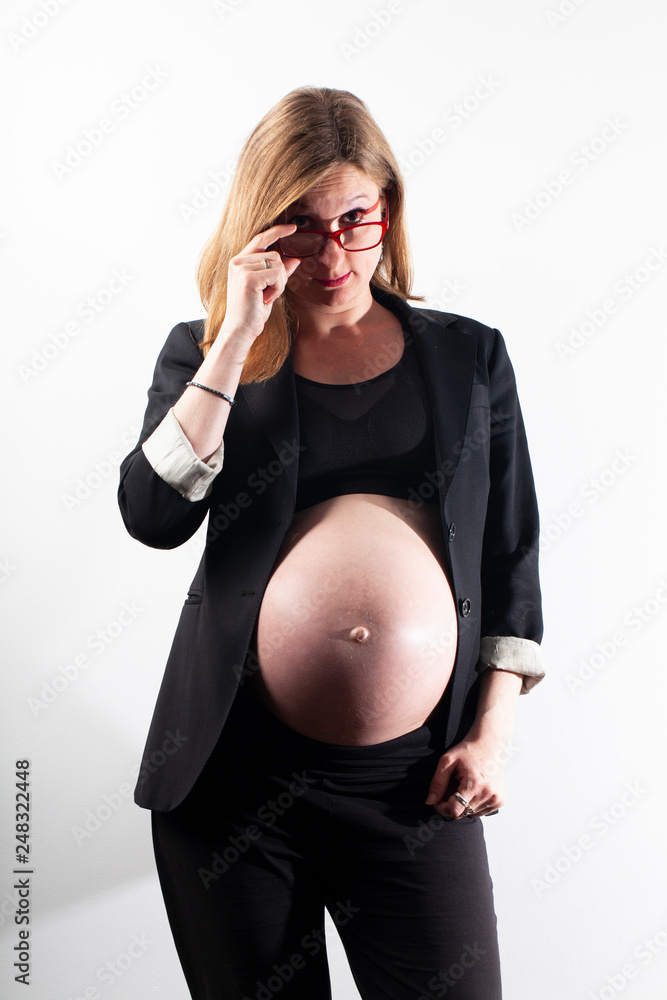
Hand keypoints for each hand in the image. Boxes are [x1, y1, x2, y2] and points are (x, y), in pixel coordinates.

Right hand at [217, 223, 301, 352]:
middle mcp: (238, 261)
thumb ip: (279, 273)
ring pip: (277, 264)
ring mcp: (241, 268)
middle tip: (269, 294)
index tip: (293, 227)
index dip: (278, 231)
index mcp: (239, 262)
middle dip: (280, 276)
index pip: (261, 238)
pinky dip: (277, 289)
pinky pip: (277, 274)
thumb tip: (295, 259)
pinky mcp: (248, 277)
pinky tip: (266, 299)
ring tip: (265, 297)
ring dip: (278, 284)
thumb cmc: (253, 312)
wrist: (240, 330)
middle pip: (275, 255)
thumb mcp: (268, 289)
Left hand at [424, 735, 505, 818]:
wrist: (490, 743)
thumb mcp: (447, 761)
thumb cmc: (468, 750)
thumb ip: (437, 782)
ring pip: (471, 814)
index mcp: (474, 784)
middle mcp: (488, 794)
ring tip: (465, 785)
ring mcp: (496, 799)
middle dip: (453, 803)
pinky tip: (474, 788)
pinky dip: (473, 803)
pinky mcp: (500, 800)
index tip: (438, 799)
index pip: (455, 811)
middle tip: (452, 786)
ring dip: (463, 804)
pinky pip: (480, 811)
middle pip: (462, 813)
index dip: (443, 807)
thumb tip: (430, 802)